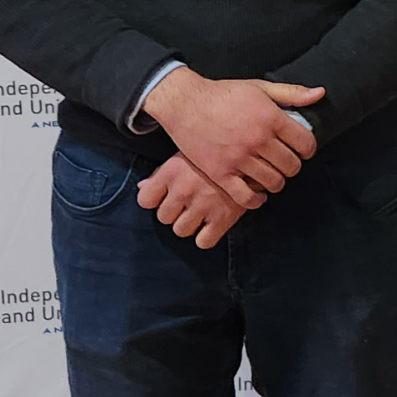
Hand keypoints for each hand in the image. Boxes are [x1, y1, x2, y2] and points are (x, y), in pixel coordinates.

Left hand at [136, 154, 253, 248]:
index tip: (165, 197)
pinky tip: (212, 224)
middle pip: (163, 217)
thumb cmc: (216, 153)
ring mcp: (202, 205)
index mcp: (171, 172)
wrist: (254, 154)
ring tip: (201, 213)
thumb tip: (142, 188)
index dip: (154, 201)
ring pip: (181, 231)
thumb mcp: (186, 156)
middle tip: (189, 203)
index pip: (145, 200)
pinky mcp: (222, 218)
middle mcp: (183, 190)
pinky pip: (203, 242)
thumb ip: (162, 174)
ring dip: (190, 225)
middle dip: (174, 213)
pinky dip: (207, 237)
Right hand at [141, 70, 322, 203]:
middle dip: (292, 166)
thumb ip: (291, 93)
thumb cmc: (223, 94)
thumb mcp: (259, 88)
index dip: (307, 149)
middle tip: (284, 162)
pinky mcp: (221, 173)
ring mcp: (239, 159)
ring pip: (273, 183)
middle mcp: (258, 140)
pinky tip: (257, 194)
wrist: (185, 103)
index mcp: (270, 118)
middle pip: (292, 166)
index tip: (301, 150)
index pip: (306, 144)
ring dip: (276, 182)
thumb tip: (320, 94)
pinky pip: (247, 198)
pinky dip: (256, 201)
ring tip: (271, 175)